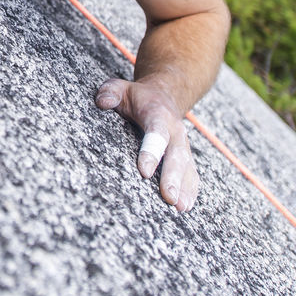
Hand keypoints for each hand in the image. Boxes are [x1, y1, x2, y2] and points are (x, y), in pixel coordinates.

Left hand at [95, 78, 198, 212]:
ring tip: (180, 208)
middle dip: (173, 177)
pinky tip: (185, 207)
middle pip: (176, 156)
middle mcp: (175, 132)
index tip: (144, 171)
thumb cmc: (137, 97)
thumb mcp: (121, 87)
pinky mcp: (186, 158)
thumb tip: (103, 102)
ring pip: (187, 168)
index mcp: (158, 115)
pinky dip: (191, 190)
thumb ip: (111, 92)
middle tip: (169, 198)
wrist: (165, 95)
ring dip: (185, 188)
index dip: (151, 151)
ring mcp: (183, 146)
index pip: (156, 133)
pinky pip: (192, 175)